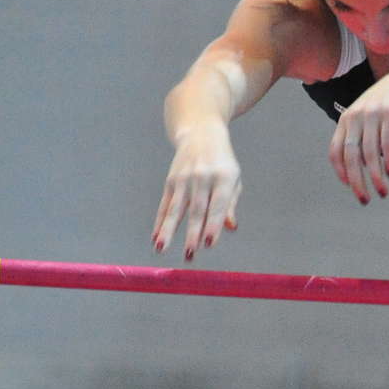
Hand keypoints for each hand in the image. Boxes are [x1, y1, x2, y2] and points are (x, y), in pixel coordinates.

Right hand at [153, 121, 242, 259]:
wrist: (201, 134)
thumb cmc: (222, 163)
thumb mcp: (233, 179)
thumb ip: (230, 204)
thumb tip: (229, 227)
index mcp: (223, 177)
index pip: (218, 205)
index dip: (213, 225)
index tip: (209, 244)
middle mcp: (202, 177)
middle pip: (196, 209)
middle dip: (192, 233)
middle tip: (189, 254)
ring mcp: (184, 178)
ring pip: (176, 208)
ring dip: (167, 230)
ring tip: (161, 248)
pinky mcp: (171, 180)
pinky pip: (165, 204)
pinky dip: (160, 221)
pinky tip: (155, 237)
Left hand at [330, 68, 388, 201]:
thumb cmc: (388, 104)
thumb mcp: (367, 117)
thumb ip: (360, 137)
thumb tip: (360, 168)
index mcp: (346, 120)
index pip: (336, 151)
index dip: (341, 172)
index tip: (350, 187)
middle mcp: (355, 116)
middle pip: (351, 156)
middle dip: (357, 181)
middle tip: (365, 199)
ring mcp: (373, 113)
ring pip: (370, 153)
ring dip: (376, 176)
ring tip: (383, 191)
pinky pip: (388, 142)